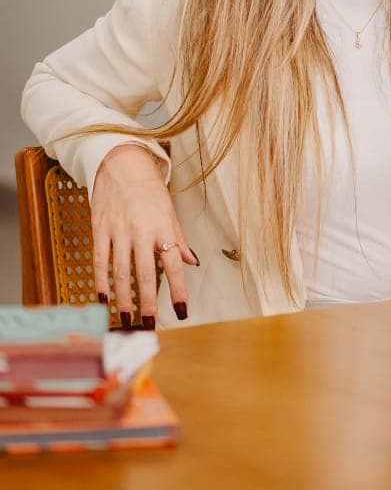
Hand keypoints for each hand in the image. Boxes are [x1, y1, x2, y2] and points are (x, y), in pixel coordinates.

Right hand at [90, 144, 198, 326]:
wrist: (121, 164)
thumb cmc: (149, 190)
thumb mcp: (170, 212)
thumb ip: (179, 240)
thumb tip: (192, 263)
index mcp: (163, 228)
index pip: (173, 265)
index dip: (178, 290)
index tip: (182, 311)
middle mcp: (141, 231)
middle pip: (144, 273)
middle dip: (148, 302)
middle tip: (150, 324)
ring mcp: (118, 231)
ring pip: (120, 272)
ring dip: (124, 299)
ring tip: (127, 318)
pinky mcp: (100, 229)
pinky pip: (99, 260)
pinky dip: (100, 281)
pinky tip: (103, 299)